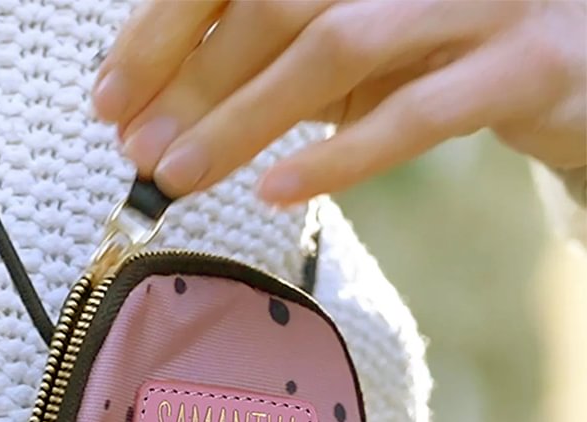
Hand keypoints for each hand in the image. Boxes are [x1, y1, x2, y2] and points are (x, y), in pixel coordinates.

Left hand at [93, 0, 586, 204]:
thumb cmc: (443, 46)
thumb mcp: (350, 38)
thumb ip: (266, 55)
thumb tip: (153, 108)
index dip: (161, 28)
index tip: (108, 96)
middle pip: (276, 0)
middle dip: (191, 80)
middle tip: (136, 149)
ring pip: (335, 47)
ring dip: (242, 117)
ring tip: (177, 174)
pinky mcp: (525, 64)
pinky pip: (418, 112)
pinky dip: (338, 156)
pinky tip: (273, 191)